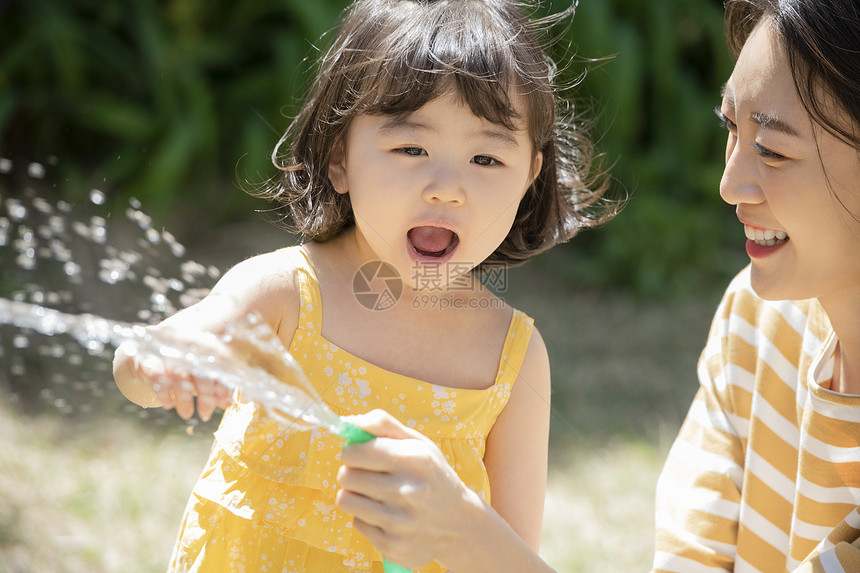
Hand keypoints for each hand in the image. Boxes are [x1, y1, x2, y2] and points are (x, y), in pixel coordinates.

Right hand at [113, 326, 233, 420]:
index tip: (225, 402)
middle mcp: (188, 346)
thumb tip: (228, 403)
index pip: (220, 364)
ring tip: (187, 414)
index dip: (224, 384)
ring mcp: (168, 352)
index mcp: (205, 345)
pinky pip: (156, 375)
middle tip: (206, 414)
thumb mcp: (203, 371)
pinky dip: (163, 392)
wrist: (150, 346)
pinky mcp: (149, 359)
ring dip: (184, 398)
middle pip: (201, 371)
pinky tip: (168, 404)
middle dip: (206, 395)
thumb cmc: (185, 362)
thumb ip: (217, 386)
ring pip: (179, 375)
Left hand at [336, 410, 482, 568]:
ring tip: (375, 495)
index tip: (360, 455)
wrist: (459, 524)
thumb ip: (383, 425)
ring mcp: (399, 522)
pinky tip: (386, 515)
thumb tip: (347, 422)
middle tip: (368, 476)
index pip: (354, 452)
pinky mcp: (392, 545)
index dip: (352, 452)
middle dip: (352, 473)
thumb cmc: (431, 476)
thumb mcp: (417, 443)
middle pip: (346, 477)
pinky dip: (367, 518)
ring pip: (345, 501)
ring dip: (355, 496)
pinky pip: (357, 523)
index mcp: (413, 460)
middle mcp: (407, 491)